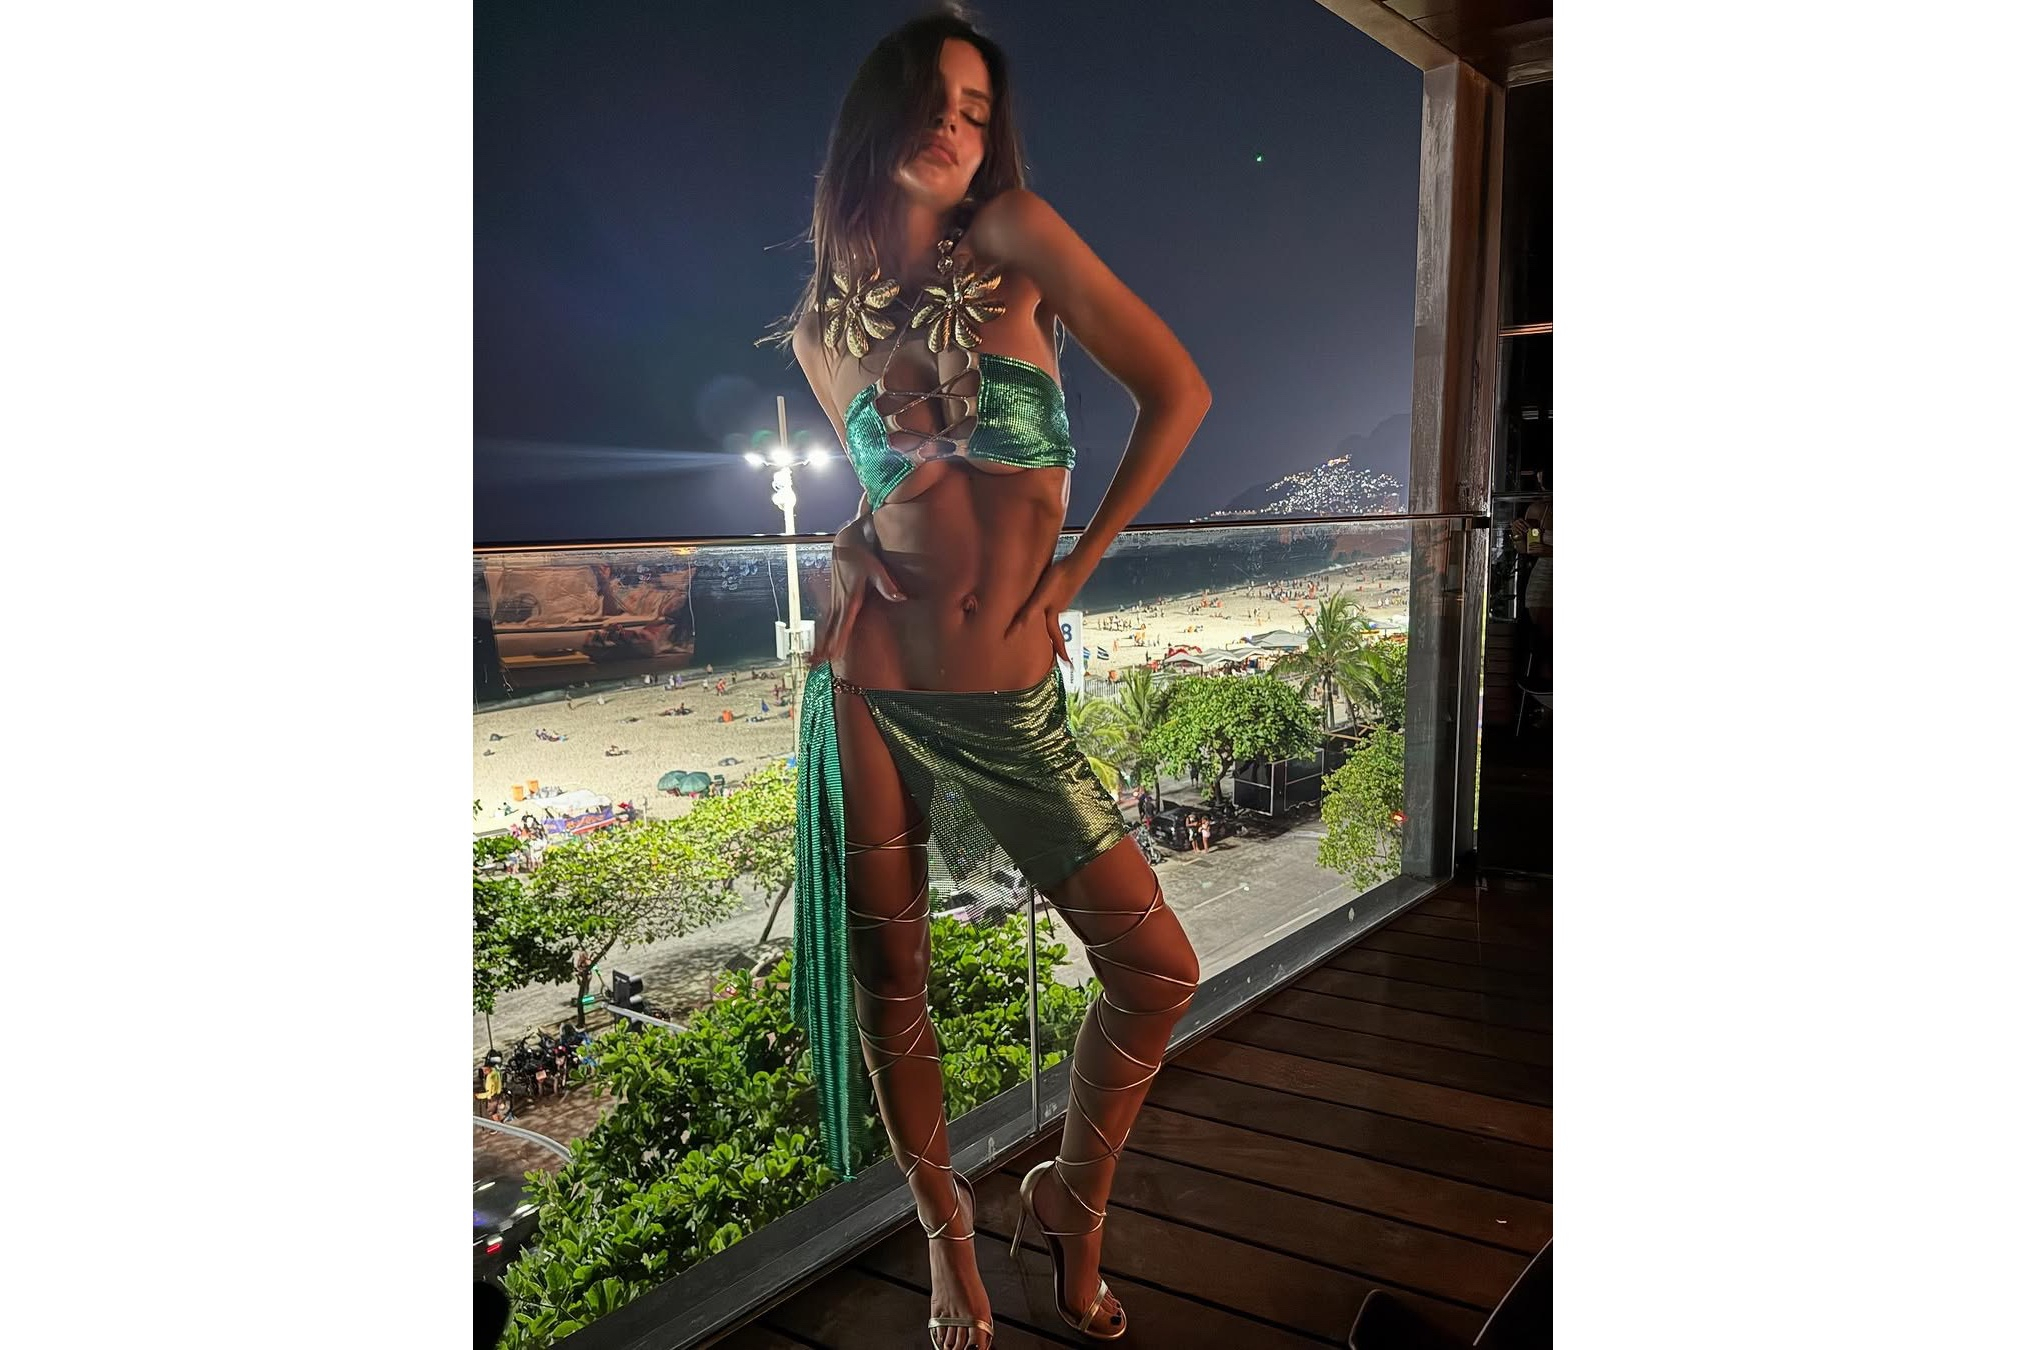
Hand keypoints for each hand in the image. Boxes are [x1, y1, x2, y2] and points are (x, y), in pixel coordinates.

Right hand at [811, 516, 904, 666]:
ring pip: (827, 626)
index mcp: (850, 598)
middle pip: (832, 628)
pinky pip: (829, 620)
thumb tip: (901, 598)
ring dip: (821, 642)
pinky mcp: (836, 598)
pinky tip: (821, 645)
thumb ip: (887, 586)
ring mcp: (836, 600)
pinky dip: (824, 633)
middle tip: (818, 664)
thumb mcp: (877, 568)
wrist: (846, 542)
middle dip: (825, 646)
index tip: (834, 655)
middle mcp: (840, 601)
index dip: (839, 640)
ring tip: (814, 660)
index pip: (844, 623)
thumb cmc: (863, 555)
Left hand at [1004, 557, 1084, 662]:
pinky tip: (1046, 604)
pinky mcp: (1061, 590)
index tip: (1068, 665)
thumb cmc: (1058, 580)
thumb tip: (1014, 632)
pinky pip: (1053, 606)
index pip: (1056, 638)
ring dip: (1051, 628)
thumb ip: (1027, 615)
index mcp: (1054, 615)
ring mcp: (1061, 600)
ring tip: (1047, 633)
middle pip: (1055, 630)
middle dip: (1057, 643)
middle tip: (1058, 655)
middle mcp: (1059, 610)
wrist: (1077, 562)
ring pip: (1054, 618)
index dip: (1061, 652)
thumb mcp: (1040, 599)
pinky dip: (1049, 612)